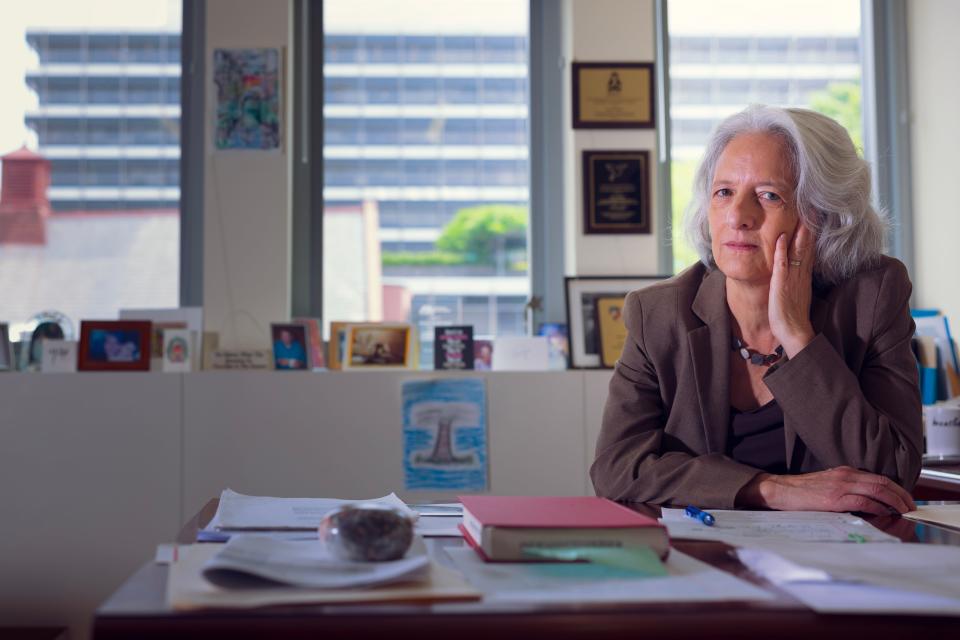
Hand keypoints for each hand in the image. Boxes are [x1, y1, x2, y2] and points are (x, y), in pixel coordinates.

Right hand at [738, 466, 915, 514]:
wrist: (780, 490)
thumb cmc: (802, 491)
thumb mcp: (829, 485)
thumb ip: (847, 489)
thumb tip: (868, 503)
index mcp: (845, 472)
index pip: (878, 478)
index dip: (896, 489)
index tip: (906, 499)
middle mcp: (846, 475)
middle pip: (883, 482)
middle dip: (902, 495)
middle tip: (911, 507)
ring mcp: (840, 486)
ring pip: (877, 489)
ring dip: (895, 501)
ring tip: (904, 511)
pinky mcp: (834, 499)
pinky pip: (863, 501)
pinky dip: (878, 506)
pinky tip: (884, 512)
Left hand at [769, 223, 814, 357]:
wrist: (794, 333)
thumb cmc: (792, 314)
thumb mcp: (796, 290)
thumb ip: (796, 276)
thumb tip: (794, 264)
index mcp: (804, 274)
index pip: (809, 247)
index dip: (811, 230)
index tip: (812, 213)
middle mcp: (801, 273)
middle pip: (807, 245)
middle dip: (809, 224)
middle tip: (812, 204)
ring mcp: (792, 279)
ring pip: (798, 251)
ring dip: (799, 232)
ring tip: (801, 213)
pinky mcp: (782, 286)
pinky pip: (782, 266)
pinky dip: (781, 252)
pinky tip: (779, 238)